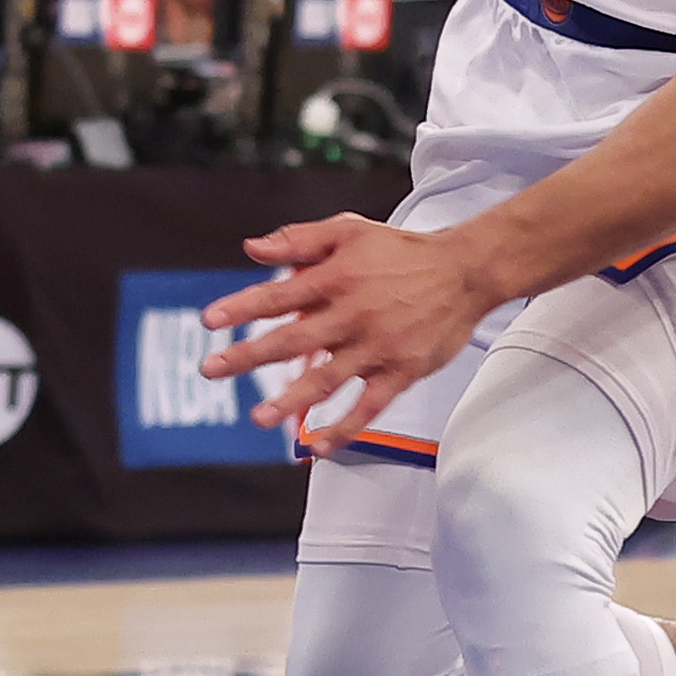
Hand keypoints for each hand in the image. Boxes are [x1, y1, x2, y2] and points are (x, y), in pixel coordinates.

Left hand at [197, 209, 495, 452]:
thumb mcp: (349, 230)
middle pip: (292, 339)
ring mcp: (377, 347)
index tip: (210, 321)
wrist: (465, 271)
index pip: (278, 294)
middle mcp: (352, 314)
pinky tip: (318, 445)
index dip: (241, 307)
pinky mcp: (401, 372)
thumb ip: (298, 239)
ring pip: (327, 379)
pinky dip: (344, 429)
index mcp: (336, 278)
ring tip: (260, 416)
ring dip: (290, 400)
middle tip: (212, 369)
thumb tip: (252, 248)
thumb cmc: (403, 252)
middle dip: (248, 355)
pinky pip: (368, 407)